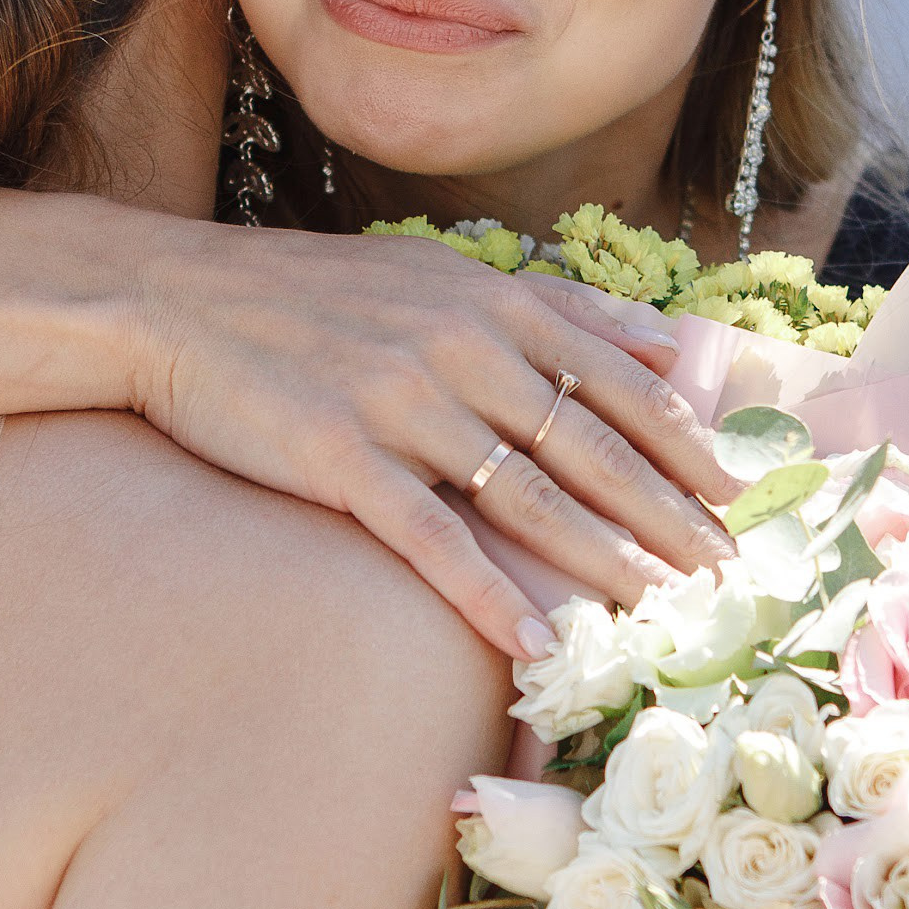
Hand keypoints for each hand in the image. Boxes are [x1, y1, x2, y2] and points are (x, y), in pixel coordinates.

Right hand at [128, 220, 737, 660]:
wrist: (173, 298)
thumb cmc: (307, 291)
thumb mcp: (435, 269)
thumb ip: (549, 301)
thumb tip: (659, 333)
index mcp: (487, 298)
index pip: (616, 376)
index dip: (683, 441)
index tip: (735, 494)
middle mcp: (458, 344)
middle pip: (589, 443)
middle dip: (668, 512)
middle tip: (727, 570)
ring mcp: (400, 401)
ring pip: (527, 495)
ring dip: (603, 561)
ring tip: (661, 612)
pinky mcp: (339, 456)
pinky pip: (431, 537)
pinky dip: (488, 592)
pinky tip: (533, 639)